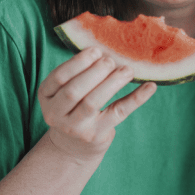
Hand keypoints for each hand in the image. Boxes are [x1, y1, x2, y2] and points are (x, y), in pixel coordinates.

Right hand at [38, 47, 155, 161]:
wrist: (74, 147)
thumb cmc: (73, 108)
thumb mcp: (64, 92)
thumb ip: (78, 73)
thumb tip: (107, 47)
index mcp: (45, 96)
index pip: (58, 77)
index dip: (78, 62)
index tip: (96, 50)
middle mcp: (55, 114)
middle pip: (74, 91)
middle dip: (94, 72)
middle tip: (110, 60)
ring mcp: (75, 128)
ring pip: (92, 102)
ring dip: (112, 83)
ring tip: (127, 70)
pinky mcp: (96, 135)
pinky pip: (118, 113)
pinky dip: (136, 99)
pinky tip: (149, 87)